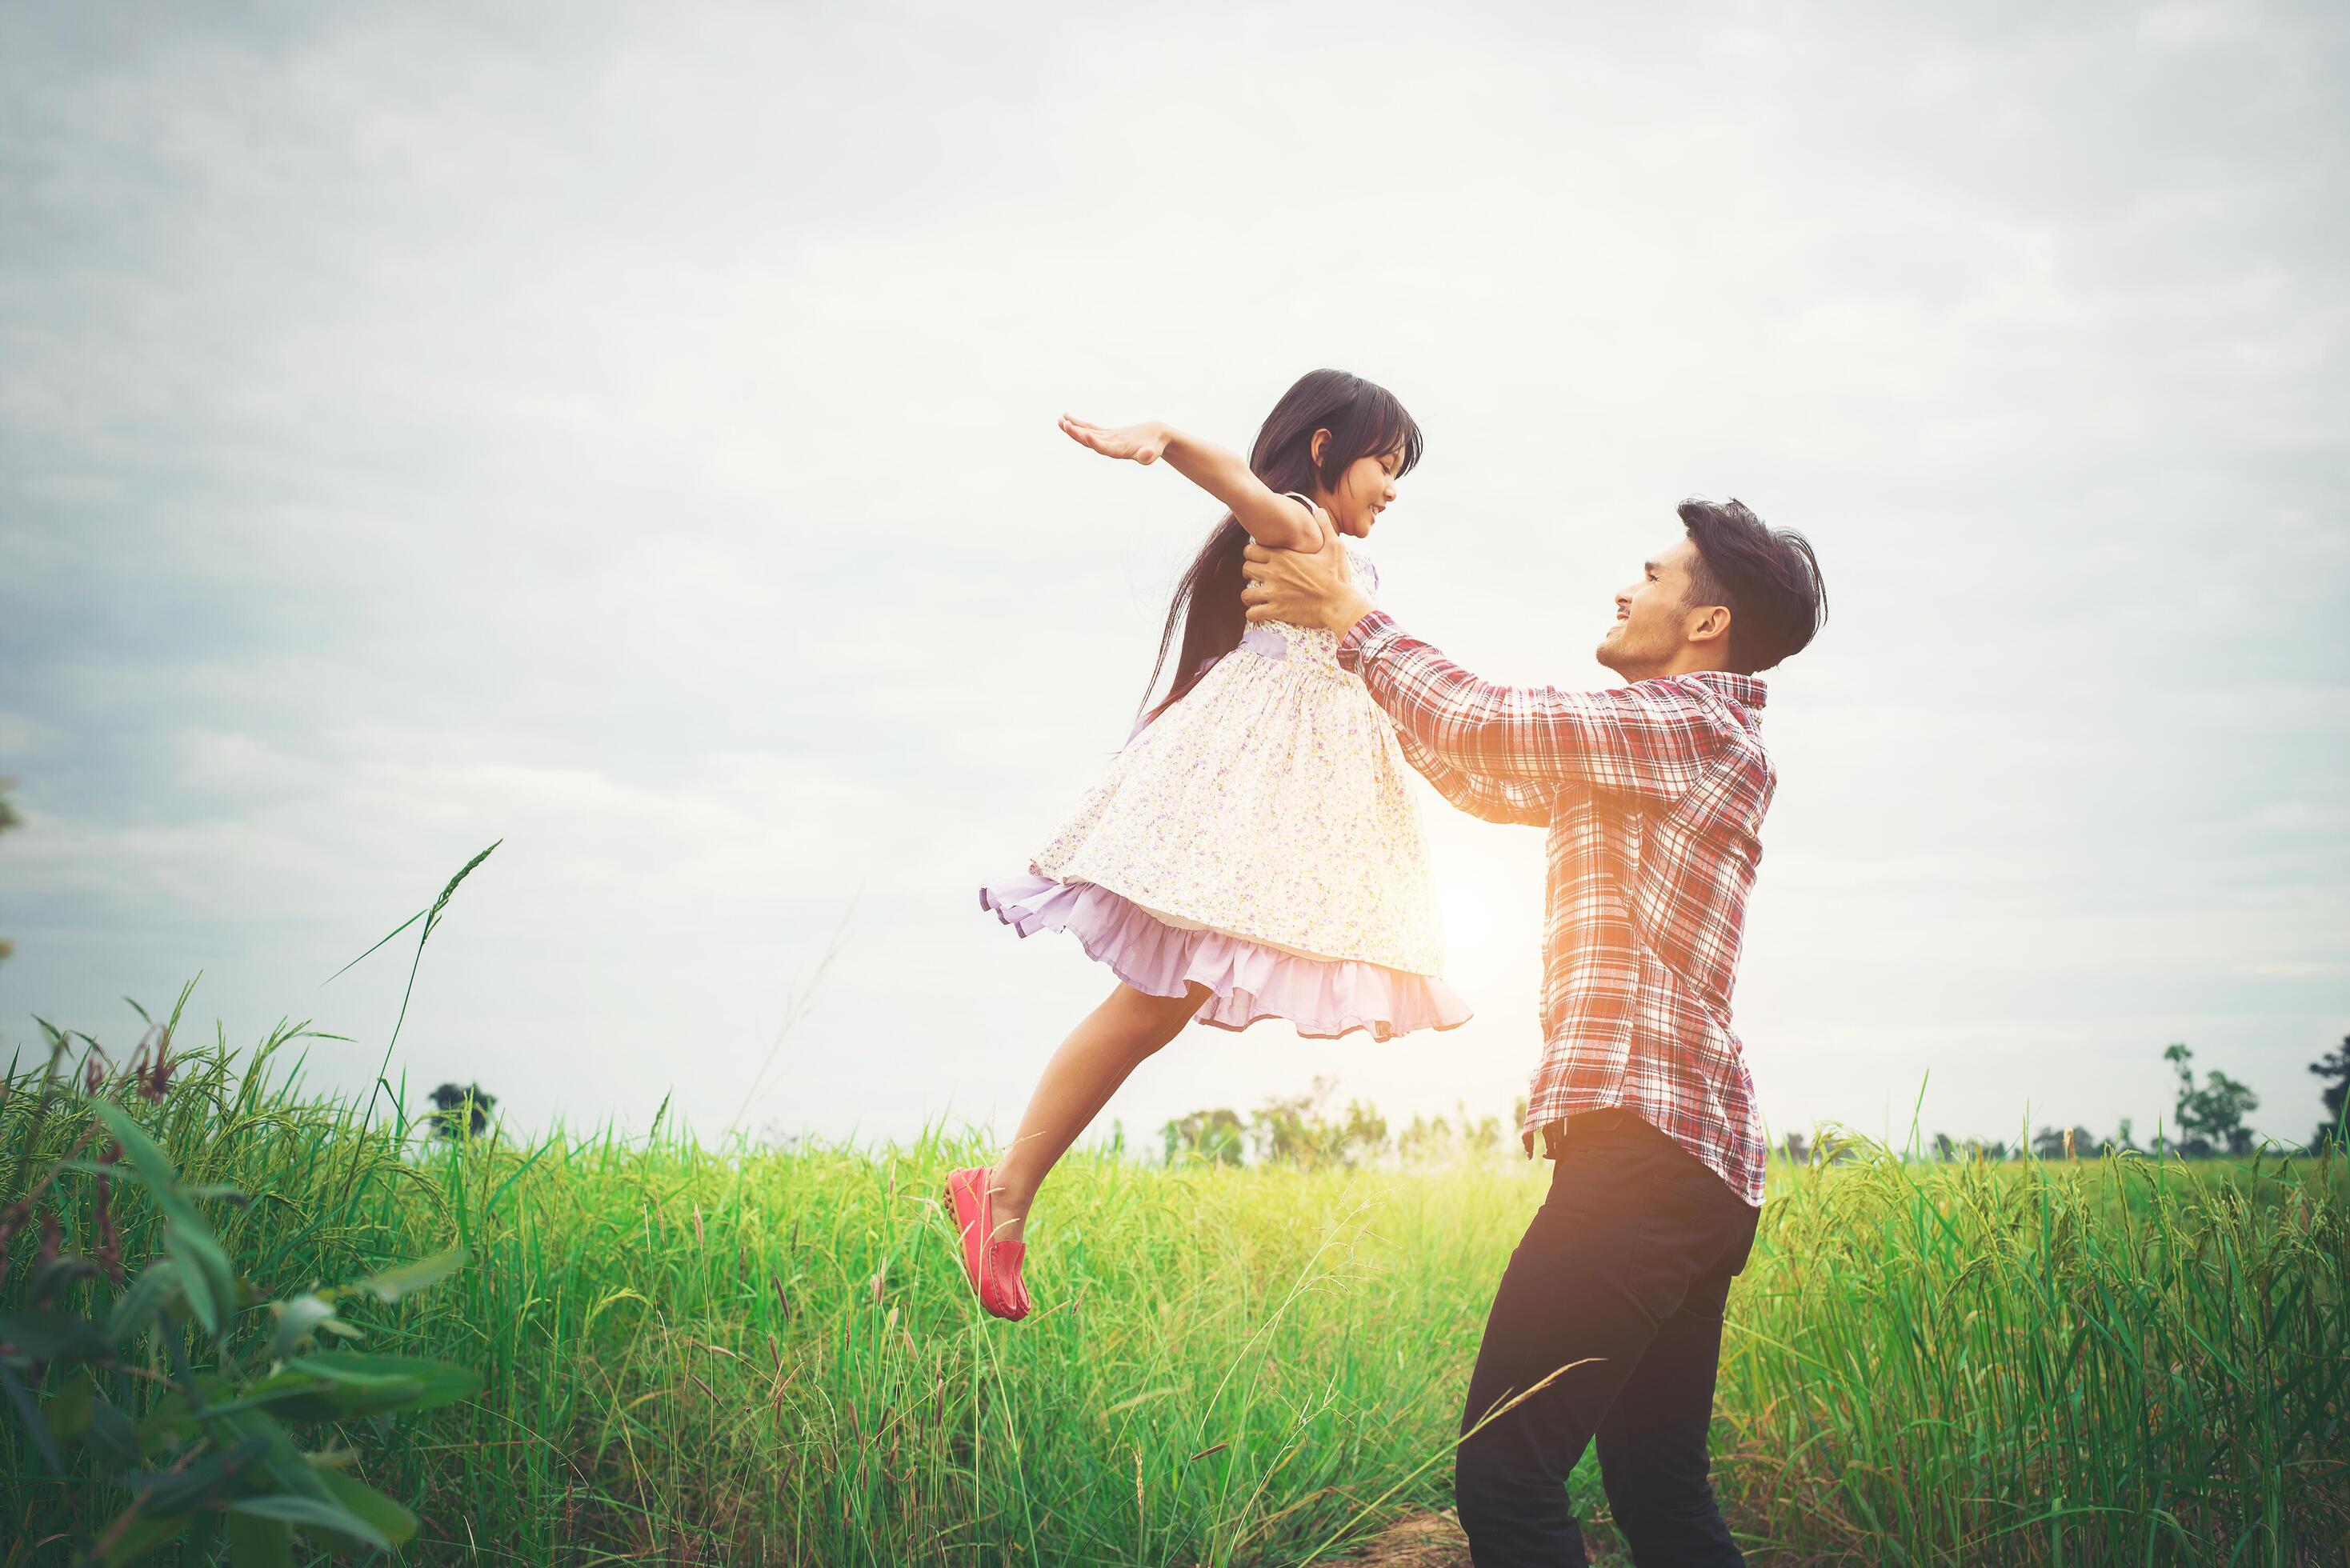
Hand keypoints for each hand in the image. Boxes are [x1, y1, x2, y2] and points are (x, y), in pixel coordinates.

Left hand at [1059, 414, 1169, 464]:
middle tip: (1065, 424)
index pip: (1104, 449)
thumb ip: (1149, 455)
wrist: (1159, 439)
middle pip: (1090, 442)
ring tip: (1060, 420)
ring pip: (1087, 435)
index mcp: (1120, 452)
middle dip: (1077, 434)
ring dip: (1073, 428)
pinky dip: (1079, 424)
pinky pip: (1090, 429)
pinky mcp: (1108, 434)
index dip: (1094, 442)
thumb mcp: (1154, 451)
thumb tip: (1147, 454)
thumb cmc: (1158, 445)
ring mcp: (1107, 441)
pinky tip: (1067, 417)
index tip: (1085, 434)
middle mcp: (1110, 448)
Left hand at [1241, 509, 1371, 635]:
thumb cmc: (1337, 577)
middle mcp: (1274, 573)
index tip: (1260, 558)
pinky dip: (1253, 614)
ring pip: (1245, 593)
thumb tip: (1319, 510)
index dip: (1253, 553)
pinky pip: (1253, 614)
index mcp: (1284, 556)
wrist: (1339, 604)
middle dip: (1249, 572)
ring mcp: (1273, 593)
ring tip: (1257, 596)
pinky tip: (1260, 612)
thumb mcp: (1335, 547)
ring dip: (1249, 595)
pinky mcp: (1276, 610)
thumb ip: (1325, 527)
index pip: (1251, 550)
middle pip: (1245, 569)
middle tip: (1258, 576)